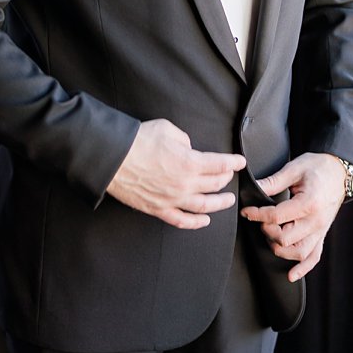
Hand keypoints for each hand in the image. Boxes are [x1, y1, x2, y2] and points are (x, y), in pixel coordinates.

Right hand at [106, 118, 245, 228]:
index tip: (240, 162)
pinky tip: (204, 221)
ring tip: (228, 201)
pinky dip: (195, 223)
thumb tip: (188, 147)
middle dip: (226, 179)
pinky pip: (181, 220)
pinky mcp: (158, 209)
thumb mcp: (168, 130)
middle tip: (229, 175)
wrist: (112, 158)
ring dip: (220, 204)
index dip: (234, 163)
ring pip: (204, 206)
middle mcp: (185, 184)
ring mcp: (172, 199)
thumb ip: (184, 140)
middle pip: (215, 184)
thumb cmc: (138, 141)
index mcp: (191, 163)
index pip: (221, 165)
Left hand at [239, 152, 346, 281]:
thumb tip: (253, 187)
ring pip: (297, 252)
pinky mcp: (322, 234)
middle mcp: (316, 221)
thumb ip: (273, 181)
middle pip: (285, 238)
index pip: (277, 217)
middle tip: (261, 219)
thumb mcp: (295, 168)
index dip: (257, 214)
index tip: (247, 211)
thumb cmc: (318, 167)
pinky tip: (291, 275)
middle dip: (267, 230)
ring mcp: (321, 230)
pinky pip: (314, 257)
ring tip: (272, 234)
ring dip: (280, 248)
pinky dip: (303, 268)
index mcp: (309, 203)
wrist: (340, 171)